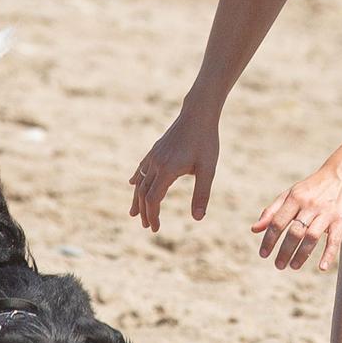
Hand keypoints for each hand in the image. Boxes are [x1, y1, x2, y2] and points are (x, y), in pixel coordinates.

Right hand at [128, 112, 219, 232]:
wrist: (198, 114)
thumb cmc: (206, 141)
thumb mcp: (208, 169)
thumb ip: (202, 194)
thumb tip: (198, 218)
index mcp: (167, 170)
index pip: (153, 199)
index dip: (152, 215)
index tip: (155, 229)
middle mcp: (156, 163)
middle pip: (143, 193)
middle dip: (144, 211)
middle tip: (147, 226)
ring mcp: (154, 156)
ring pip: (140, 181)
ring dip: (137, 199)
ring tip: (133, 213)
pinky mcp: (156, 149)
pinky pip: (141, 168)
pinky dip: (137, 179)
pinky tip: (132, 183)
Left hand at [251, 163, 341, 272]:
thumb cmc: (311, 188)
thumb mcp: (290, 195)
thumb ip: (272, 211)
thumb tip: (254, 229)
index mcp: (295, 198)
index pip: (278, 222)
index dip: (269, 240)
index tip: (263, 255)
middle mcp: (310, 205)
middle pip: (294, 232)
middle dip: (284, 251)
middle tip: (278, 265)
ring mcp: (326, 213)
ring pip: (312, 237)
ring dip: (302, 254)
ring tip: (293, 266)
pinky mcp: (341, 219)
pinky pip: (334, 239)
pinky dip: (329, 254)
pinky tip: (322, 267)